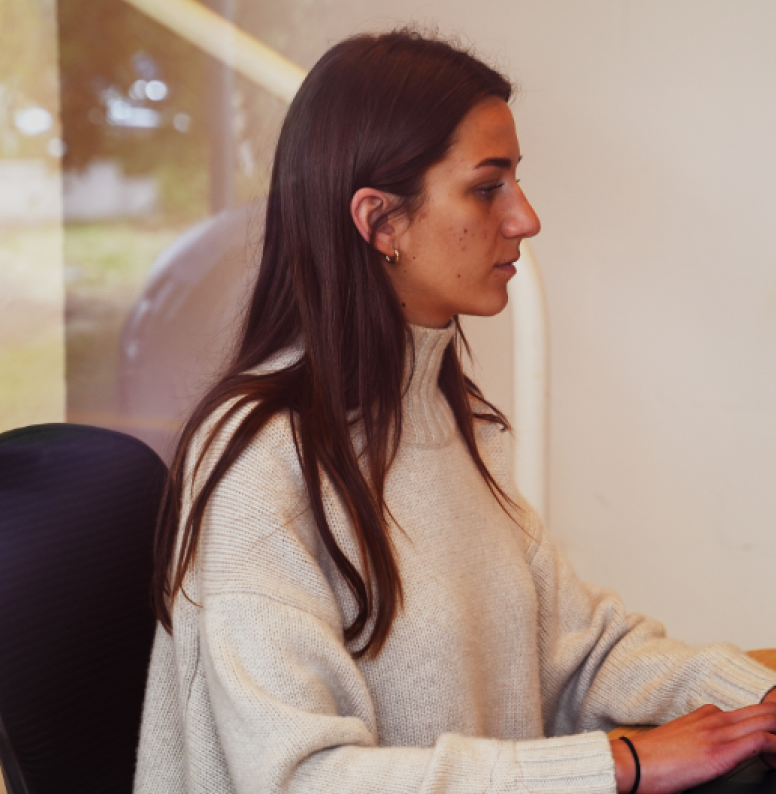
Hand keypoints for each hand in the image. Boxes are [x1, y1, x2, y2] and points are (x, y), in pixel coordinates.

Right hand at [610, 702, 775, 793]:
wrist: (634, 762)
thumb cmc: (653, 757)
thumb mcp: (680, 738)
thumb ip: (699, 734)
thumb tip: (711, 747)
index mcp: (706, 714)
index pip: (749, 712)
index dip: (768, 725)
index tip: (773, 743)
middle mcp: (715, 718)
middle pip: (763, 711)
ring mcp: (718, 732)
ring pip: (766, 721)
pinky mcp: (721, 752)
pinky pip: (761, 740)